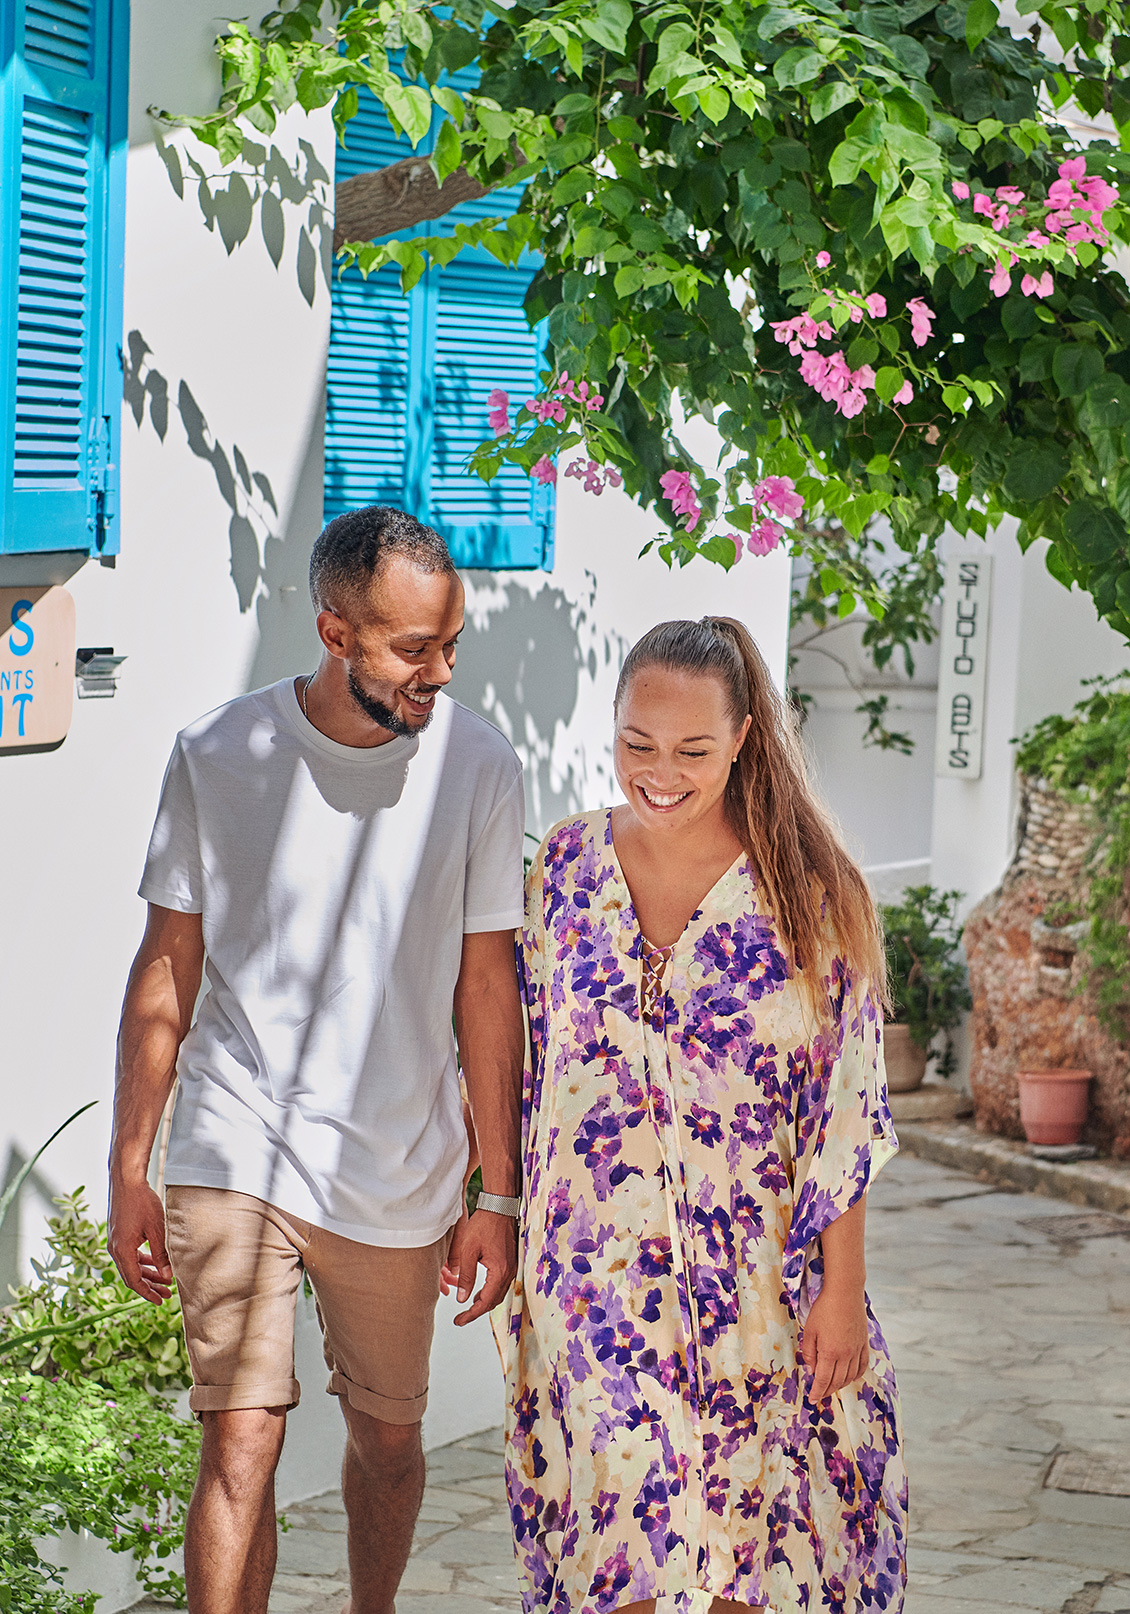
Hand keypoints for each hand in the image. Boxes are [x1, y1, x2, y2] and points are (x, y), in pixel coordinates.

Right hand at [108, 1176, 172, 1302]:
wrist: (126, 1181)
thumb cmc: (142, 1202)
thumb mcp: (157, 1229)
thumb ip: (161, 1254)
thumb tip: (168, 1275)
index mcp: (122, 1251)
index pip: (134, 1281)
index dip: (148, 1293)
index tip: (161, 1300)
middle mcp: (114, 1249)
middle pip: (131, 1276)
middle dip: (149, 1286)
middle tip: (166, 1294)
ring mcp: (115, 1242)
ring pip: (131, 1265)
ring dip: (147, 1273)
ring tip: (164, 1280)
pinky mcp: (118, 1235)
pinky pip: (129, 1255)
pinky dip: (141, 1261)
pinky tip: (154, 1262)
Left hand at [444, 1209, 516, 1325]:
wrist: (500, 1206)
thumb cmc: (483, 1224)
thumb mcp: (468, 1250)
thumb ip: (466, 1277)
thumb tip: (462, 1299)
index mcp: (500, 1271)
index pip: (486, 1302)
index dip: (471, 1314)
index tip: (458, 1321)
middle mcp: (510, 1272)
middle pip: (494, 1301)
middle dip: (477, 1311)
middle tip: (461, 1318)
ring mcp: (512, 1267)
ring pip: (498, 1293)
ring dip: (484, 1301)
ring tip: (467, 1306)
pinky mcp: (511, 1261)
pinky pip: (501, 1284)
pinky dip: (490, 1291)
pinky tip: (479, 1291)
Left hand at [800, 1283, 868, 1400]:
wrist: (845, 1293)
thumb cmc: (824, 1309)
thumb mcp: (810, 1330)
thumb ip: (809, 1353)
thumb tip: (811, 1371)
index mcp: (830, 1352)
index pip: (823, 1380)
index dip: (817, 1392)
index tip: (812, 1400)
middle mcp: (846, 1355)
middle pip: (837, 1381)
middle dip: (827, 1390)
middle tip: (819, 1394)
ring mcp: (857, 1350)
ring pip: (850, 1376)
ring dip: (840, 1385)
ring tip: (831, 1387)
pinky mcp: (864, 1344)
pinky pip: (862, 1366)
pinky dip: (855, 1375)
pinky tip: (849, 1377)